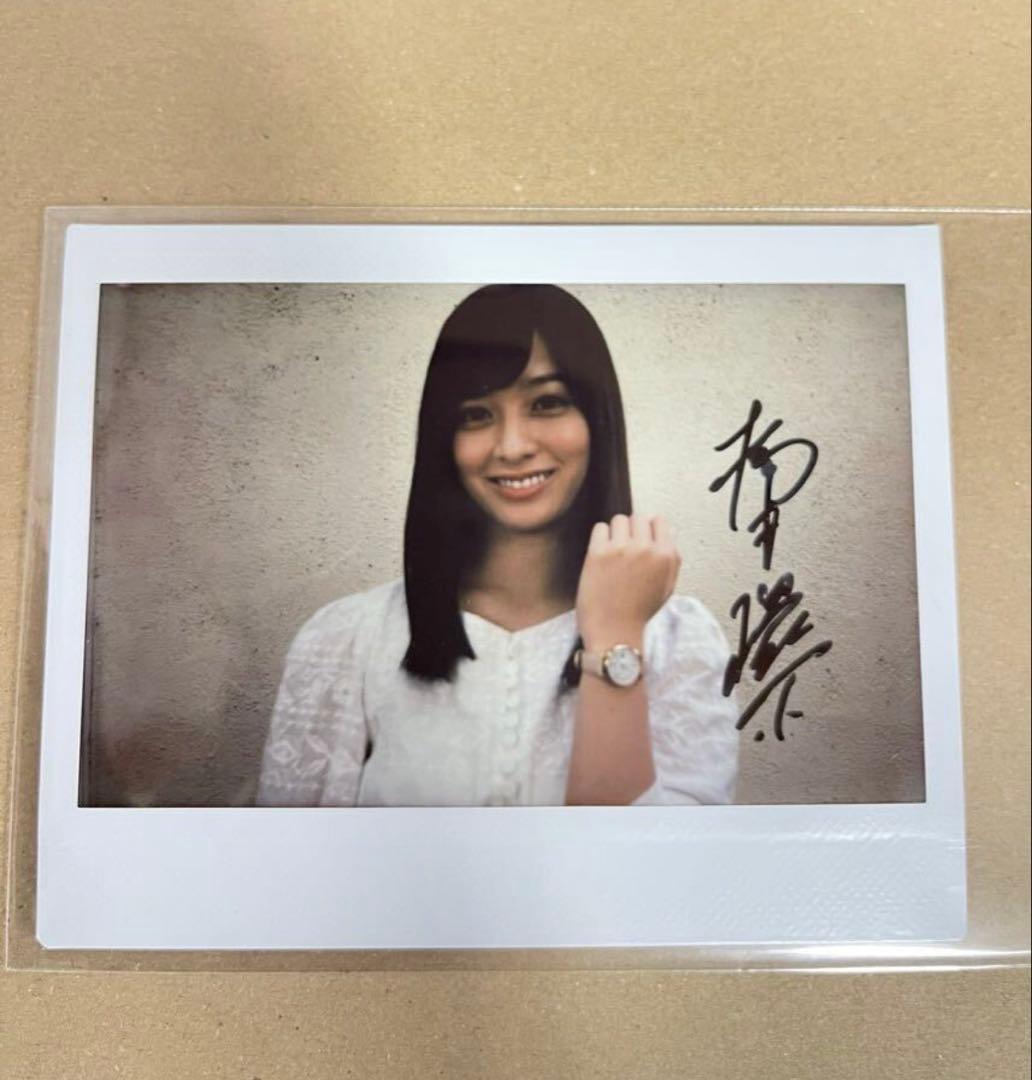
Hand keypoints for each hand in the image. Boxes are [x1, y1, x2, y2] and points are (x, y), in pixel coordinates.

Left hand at [575, 514, 680, 649]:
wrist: (614, 633)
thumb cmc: (639, 613)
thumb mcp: (667, 586)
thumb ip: (670, 558)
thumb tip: (665, 530)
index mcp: (667, 556)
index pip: (659, 520)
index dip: (649, 529)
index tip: (641, 540)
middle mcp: (646, 548)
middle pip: (638, 517)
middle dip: (631, 531)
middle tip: (625, 550)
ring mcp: (622, 549)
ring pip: (618, 520)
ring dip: (615, 533)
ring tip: (612, 554)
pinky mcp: (599, 552)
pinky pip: (599, 528)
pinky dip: (599, 539)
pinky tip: (601, 557)